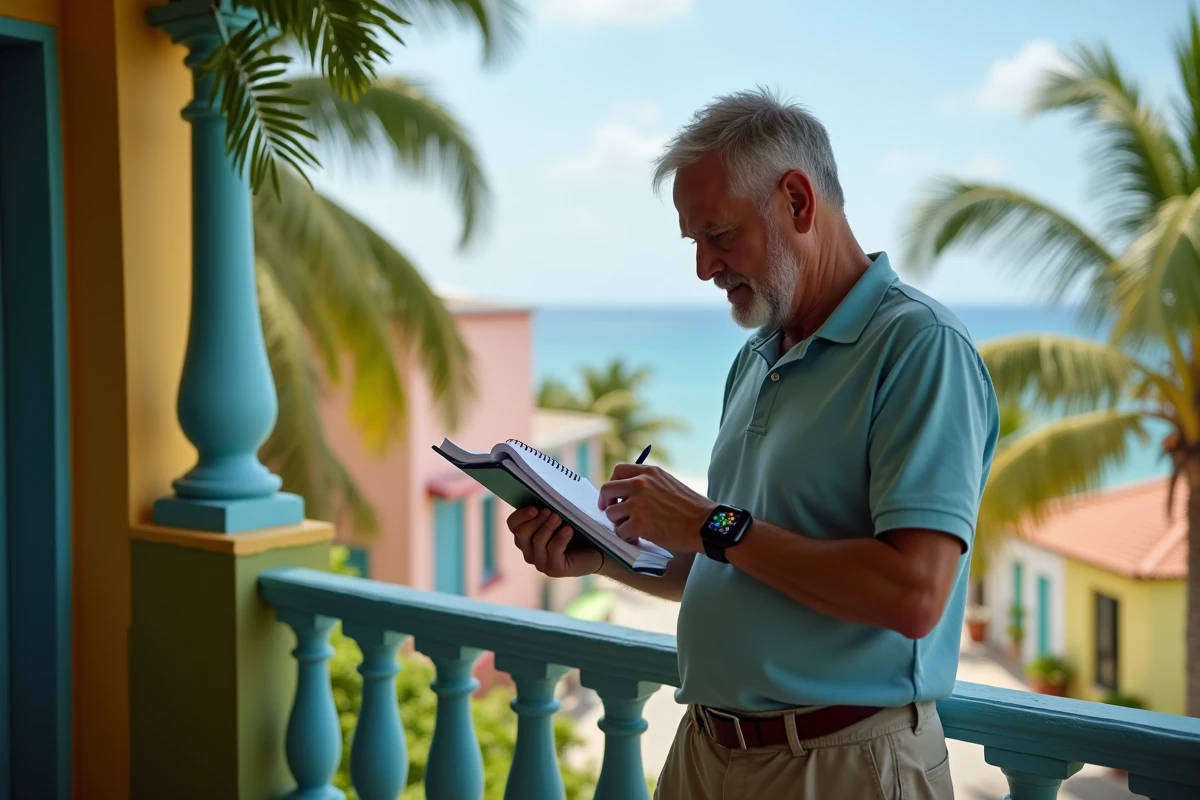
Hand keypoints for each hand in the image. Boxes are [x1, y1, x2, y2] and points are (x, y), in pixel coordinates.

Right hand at [507, 506, 601, 577]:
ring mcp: (541, 563)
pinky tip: (569, 529)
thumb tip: (542, 493)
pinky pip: (553, 550)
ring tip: (559, 517)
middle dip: (535, 520)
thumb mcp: (561, 516)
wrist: (599, 549)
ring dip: (548, 527)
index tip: (535, 507)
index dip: (520, 515)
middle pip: (521, 533)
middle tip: (549, 510)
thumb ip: (548, 508)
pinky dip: (561, 537)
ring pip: (537, 541)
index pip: (512, 524)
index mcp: (526, 537)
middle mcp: (529, 551)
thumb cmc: (578, 529)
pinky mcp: (554, 569)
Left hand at [598, 463, 713, 552]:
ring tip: (632, 528)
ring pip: (611, 513)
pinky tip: (637, 537)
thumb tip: (626, 493)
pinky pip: (620, 530)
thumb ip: (648, 484)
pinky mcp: (638, 523)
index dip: (613, 484)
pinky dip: (626, 536)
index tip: (615, 496)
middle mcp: (640, 484)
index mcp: (649, 472)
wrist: (704, 524)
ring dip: (618, 522)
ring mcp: (637, 503)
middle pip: (607, 489)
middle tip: (612, 513)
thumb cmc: (690, 508)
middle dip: (606, 503)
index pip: (618, 470)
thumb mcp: (668, 483)